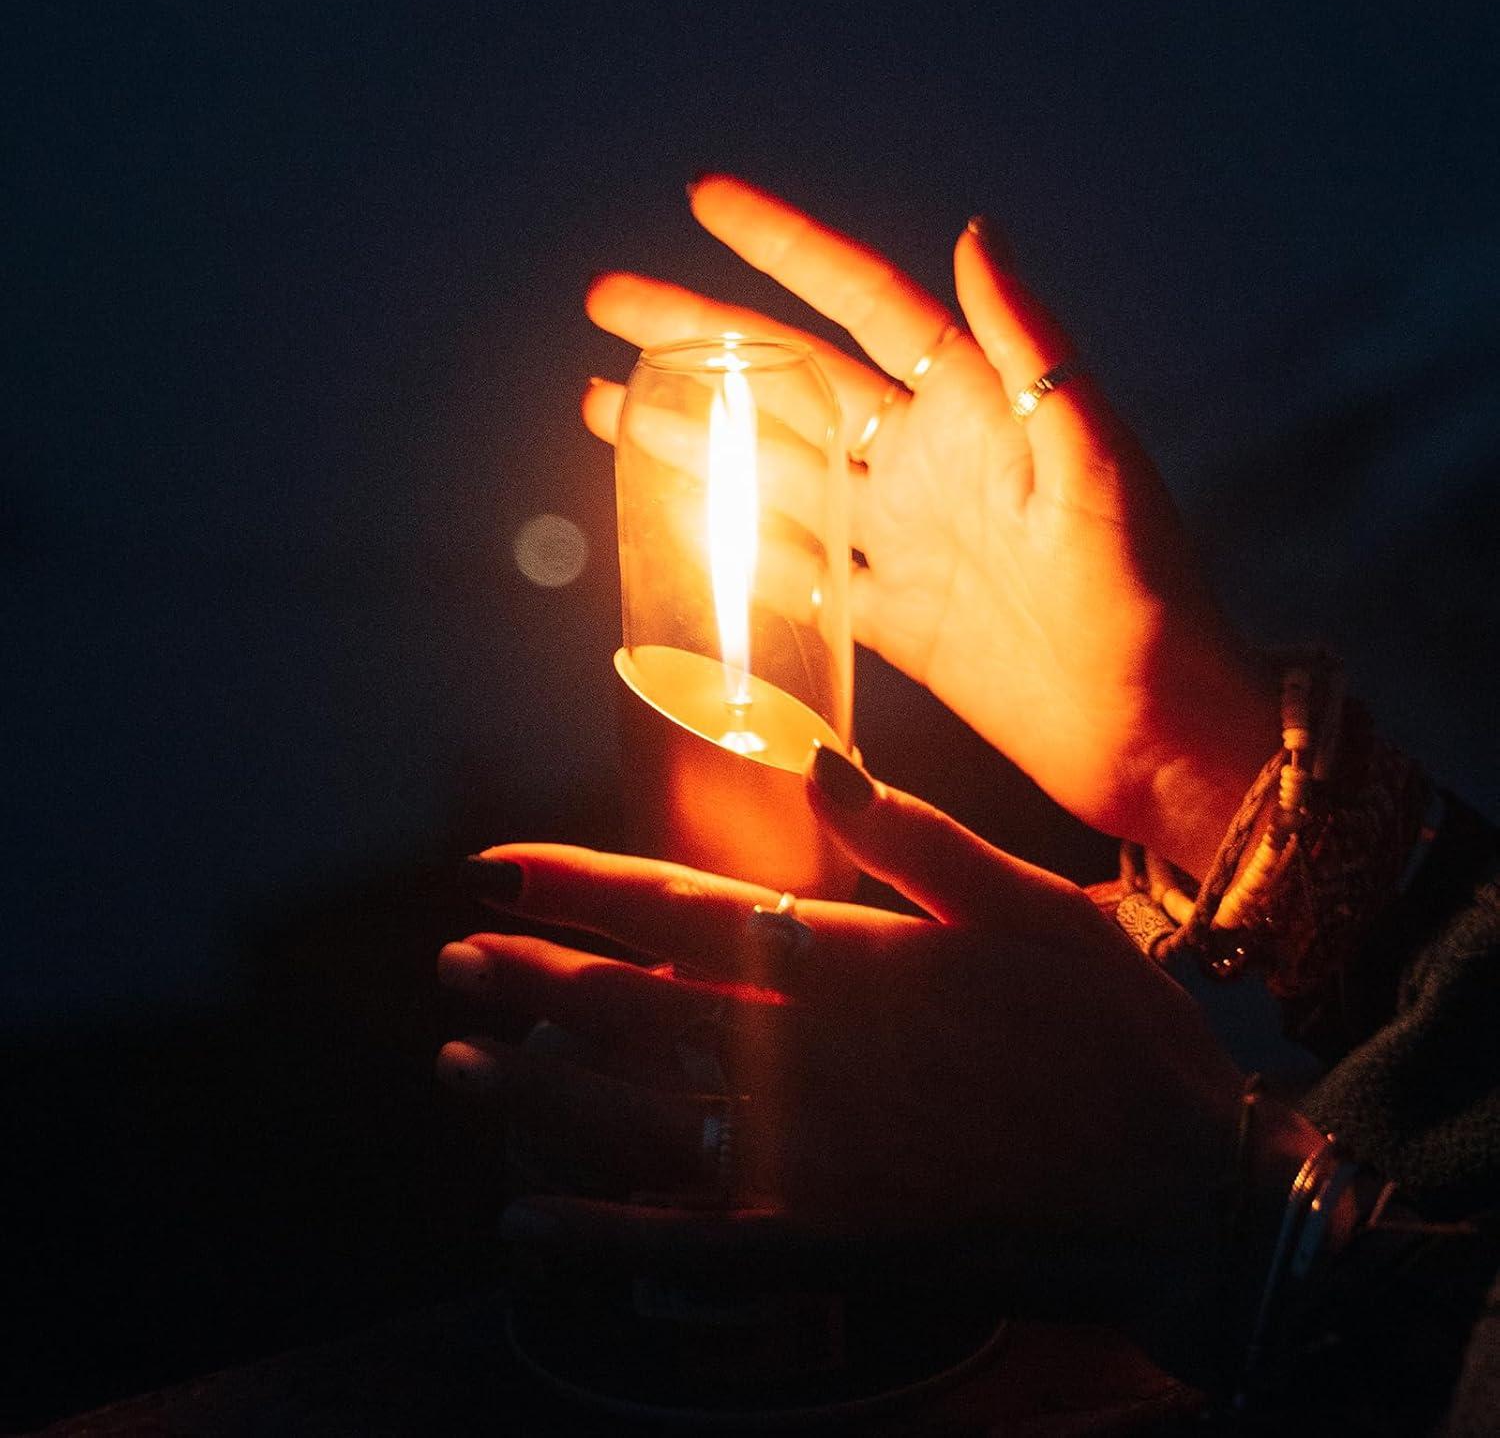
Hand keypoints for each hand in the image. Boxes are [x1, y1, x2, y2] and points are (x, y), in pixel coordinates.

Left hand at [439, 748, 1324, 1371]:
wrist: (1185, 1194)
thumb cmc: (1116, 1039)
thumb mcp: (1036, 907)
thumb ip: (920, 840)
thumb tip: (816, 763)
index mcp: (851, 963)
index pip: (682, 908)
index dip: (580, 883)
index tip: (494, 867)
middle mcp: (809, 1057)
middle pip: (638, 1009)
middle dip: (537, 980)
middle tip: (452, 960)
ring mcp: (810, 1158)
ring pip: (641, 1118)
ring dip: (540, 1093)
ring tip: (455, 1069)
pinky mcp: (827, 1245)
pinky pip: (690, 1245)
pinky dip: (605, 1235)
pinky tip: (527, 1225)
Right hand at [584, 177, 1277, 875]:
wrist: (1150, 727)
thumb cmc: (1143, 591)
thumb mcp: (1094, 460)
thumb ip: (1031, 350)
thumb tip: (976, 229)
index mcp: (976, 409)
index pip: (863, 303)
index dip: (784, 247)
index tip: (704, 202)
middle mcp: (928, 462)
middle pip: (791, 381)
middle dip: (698, 339)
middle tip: (608, 305)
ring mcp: (903, 540)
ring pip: (775, 472)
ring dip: (693, 435)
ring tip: (605, 404)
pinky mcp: (892, 620)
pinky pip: (795, 573)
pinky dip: (734, 549)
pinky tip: (673, 520)